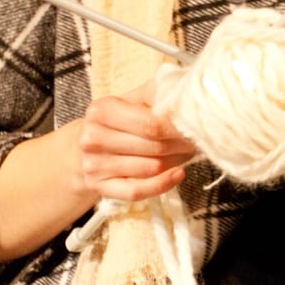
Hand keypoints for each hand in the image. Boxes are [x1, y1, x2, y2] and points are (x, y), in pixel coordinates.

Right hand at [73, 81, 198, 201]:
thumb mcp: (134, 99)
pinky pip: (136, 191)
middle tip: (197, 140)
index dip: (178, 127)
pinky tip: (178, 174)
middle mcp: (93, 138)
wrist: (87, 144)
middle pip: (153, 147)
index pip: (150, 124)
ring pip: (149, 168)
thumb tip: (186, 95)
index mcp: (101, 110)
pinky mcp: (99, 187)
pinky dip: (161, 184)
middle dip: (180, 144)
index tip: (197, 126)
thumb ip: (158, 93)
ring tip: (187, 151)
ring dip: (175, 161)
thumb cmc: (120, 119)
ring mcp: (94, 165)